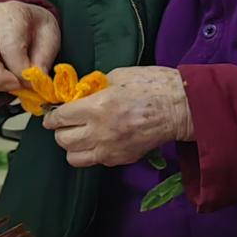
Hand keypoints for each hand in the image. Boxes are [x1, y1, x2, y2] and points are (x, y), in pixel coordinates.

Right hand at [0, 2, 60, 93]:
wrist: (19, 17)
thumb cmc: (34, 26)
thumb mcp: (49, 35)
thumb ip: (44, 58)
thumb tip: (34, 81)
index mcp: (10, 15)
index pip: (9, 46)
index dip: (19, 69)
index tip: (30, 81)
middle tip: (17, 86)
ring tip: (10, 84)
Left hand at [43, 66, 191, 167]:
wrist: (183, 107)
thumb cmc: (155, 85)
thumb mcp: (120, 76)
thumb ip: (96, 87)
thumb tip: (81, 95)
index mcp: (97, 107)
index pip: (58, 118)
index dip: (53, 116)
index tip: (55, 114)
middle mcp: (99, 131)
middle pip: (62, 140)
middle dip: (62, 130)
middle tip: (70, 123)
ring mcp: (110, 148)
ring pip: (73, 157)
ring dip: (74, 146)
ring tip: (83, 136)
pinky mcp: (121, 158)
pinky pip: (95, 161)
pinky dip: (94, 152)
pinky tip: (103, 141)